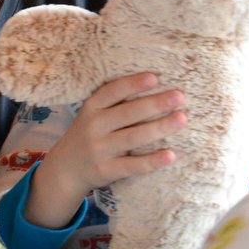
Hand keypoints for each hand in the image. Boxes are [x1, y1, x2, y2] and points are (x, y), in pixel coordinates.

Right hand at [26, 73, 185, 228]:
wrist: (67, 168)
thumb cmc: (90, 134)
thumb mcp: (93, 114)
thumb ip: (115, 101)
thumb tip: (155, 81)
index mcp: (91, 107)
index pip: (113, 91)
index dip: (133, 84)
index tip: (155, 77)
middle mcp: (93, 127)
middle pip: (128, 113)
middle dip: (156, 104)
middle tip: (180, 96)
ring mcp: (99, 150)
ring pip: (133, 137)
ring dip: (159, 127)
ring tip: (182, 119)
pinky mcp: (106, 171)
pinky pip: (133, 166)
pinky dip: (152, 161)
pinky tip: (171, 155)